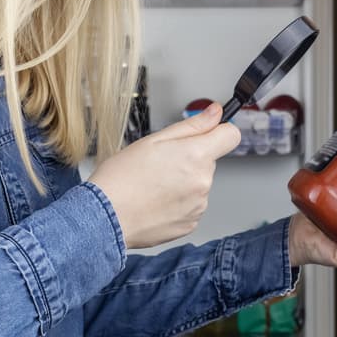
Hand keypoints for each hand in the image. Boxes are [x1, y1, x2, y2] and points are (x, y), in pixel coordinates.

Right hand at [89, 103, 240, 248]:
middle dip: (190, 160)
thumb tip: (215, 113)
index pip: (231, 136)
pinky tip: (155, 202)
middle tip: (160, 165)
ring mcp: (198, 205)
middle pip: (208, 162)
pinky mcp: (191, 223)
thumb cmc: (121, 178)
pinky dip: (177, 203)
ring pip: (198, 184)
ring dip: (182, 183)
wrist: (105, 218)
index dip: (219, 131)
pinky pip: (191, 206)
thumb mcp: (154, 140)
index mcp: (196, 156)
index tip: (208, 134)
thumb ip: (191, 126)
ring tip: (153, 186)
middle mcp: (203, 182)